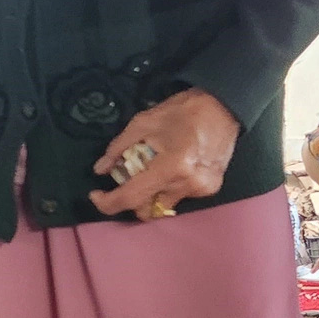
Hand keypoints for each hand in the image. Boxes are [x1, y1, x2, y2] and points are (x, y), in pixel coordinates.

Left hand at [89, 89, 240, 219]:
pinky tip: (170, 169)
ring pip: (163, 206)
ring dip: (149, 195)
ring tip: (149, 171)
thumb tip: (101, 169)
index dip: (108, 203)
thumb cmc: (181, 112)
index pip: (131, 198)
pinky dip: (167, 189)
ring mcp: (201, 189)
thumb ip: (118, 148)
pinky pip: (179, 197)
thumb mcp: (142, 123)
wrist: (223, 107)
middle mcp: (187, 185)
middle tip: (125, 180)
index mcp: (170, 167)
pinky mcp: (210, 189)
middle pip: (147, 210)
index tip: (96, 195)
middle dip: (130, 200)